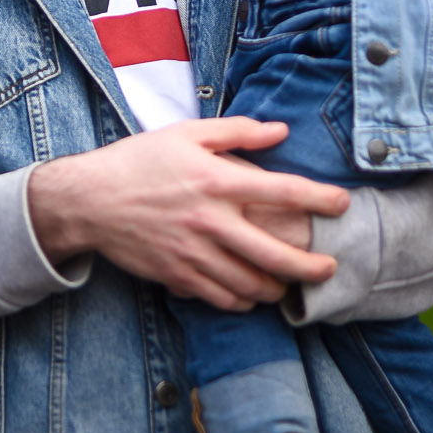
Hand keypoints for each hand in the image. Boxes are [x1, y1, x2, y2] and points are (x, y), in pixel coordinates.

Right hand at [26, 117, 345, 310]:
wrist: (90, 199)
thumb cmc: (139, 160)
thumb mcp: (187, 133)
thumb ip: (238, 132)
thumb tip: (281, 131)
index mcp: (216, 181)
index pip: (281, 191)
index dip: (319, 199)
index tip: (342, 204)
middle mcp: (210, 221)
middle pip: (274, 254)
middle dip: (310, 266)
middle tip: (329, 268)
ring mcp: (193, 253)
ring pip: (249, 284)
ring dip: (277, 288)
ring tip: (290, 285)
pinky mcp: (177, 275)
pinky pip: (220, 298)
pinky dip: (242, 301)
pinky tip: (251, 294)